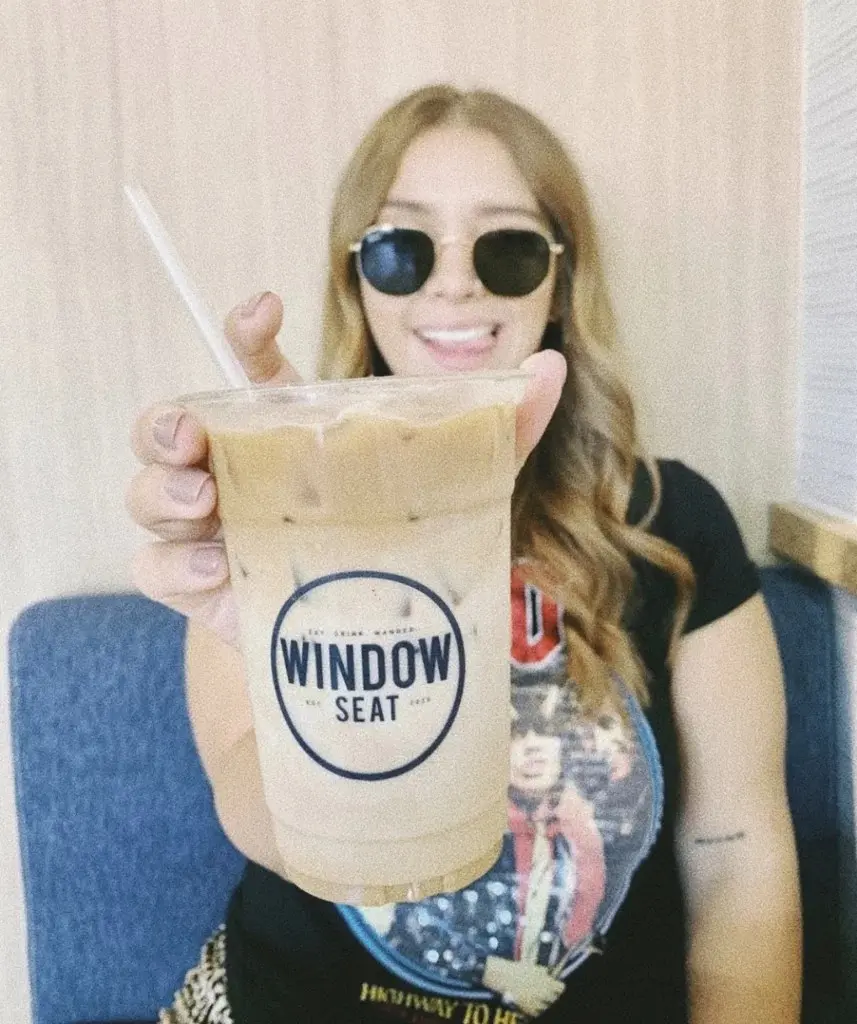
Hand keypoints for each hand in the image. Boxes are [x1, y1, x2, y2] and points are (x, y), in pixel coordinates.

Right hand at [126, 291, 565, 644]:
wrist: (377, 636)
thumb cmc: (404, 543)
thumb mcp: (455, 484)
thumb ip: (500, 428)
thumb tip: (550, 368)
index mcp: (292, 435)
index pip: (248, 368)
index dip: (242, 332)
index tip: (264, 308)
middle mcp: (240, 473)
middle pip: (169, 428)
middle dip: (165, 423)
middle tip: (194, 437)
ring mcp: (215, 530)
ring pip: (149, 494)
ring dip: (162, 492)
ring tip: (209, 506)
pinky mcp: (205, 588)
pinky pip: (155, 567)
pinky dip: (173, 564)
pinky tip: (220, 569)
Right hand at [482, 955, 565, 1016]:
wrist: (504, 978)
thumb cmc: (518, 970)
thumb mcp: (533, 968)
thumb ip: (544, 972)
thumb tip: (549, 974)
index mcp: (547, 981)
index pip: (561, 988)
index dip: (559, 987)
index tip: (557, 986)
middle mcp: (545, 993)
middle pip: (556, 998)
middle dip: (554, 995)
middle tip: (549, 993)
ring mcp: (538, 1003)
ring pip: (548, 1007)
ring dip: (547, 1003)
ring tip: (541, 998)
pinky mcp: (530, 1010)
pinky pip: (539, 1012)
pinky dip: (538, 1009)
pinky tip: (534, 1004)